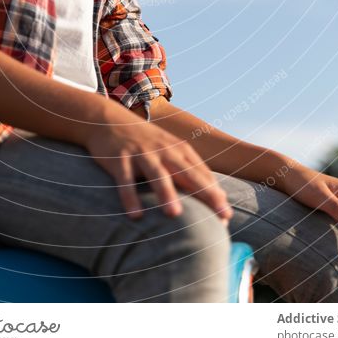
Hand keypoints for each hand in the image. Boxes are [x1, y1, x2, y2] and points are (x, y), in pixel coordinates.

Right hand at [85, 113, 233, 225]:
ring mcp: (142, 154)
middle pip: (188, 174)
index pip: (202, 174)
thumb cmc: (146, 142)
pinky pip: (126, 180)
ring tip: (175, 214)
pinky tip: (136, 216)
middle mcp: (164, 151)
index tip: (227, 217)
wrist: (110, 120)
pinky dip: (130, 197)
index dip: (215, 194)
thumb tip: (218, 197)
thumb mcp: (170, 151)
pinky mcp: (119, 159)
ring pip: (157, 174)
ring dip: (166, 193)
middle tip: (220, 215)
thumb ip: (191, 171)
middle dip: (206, 194)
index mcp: (179, 150)